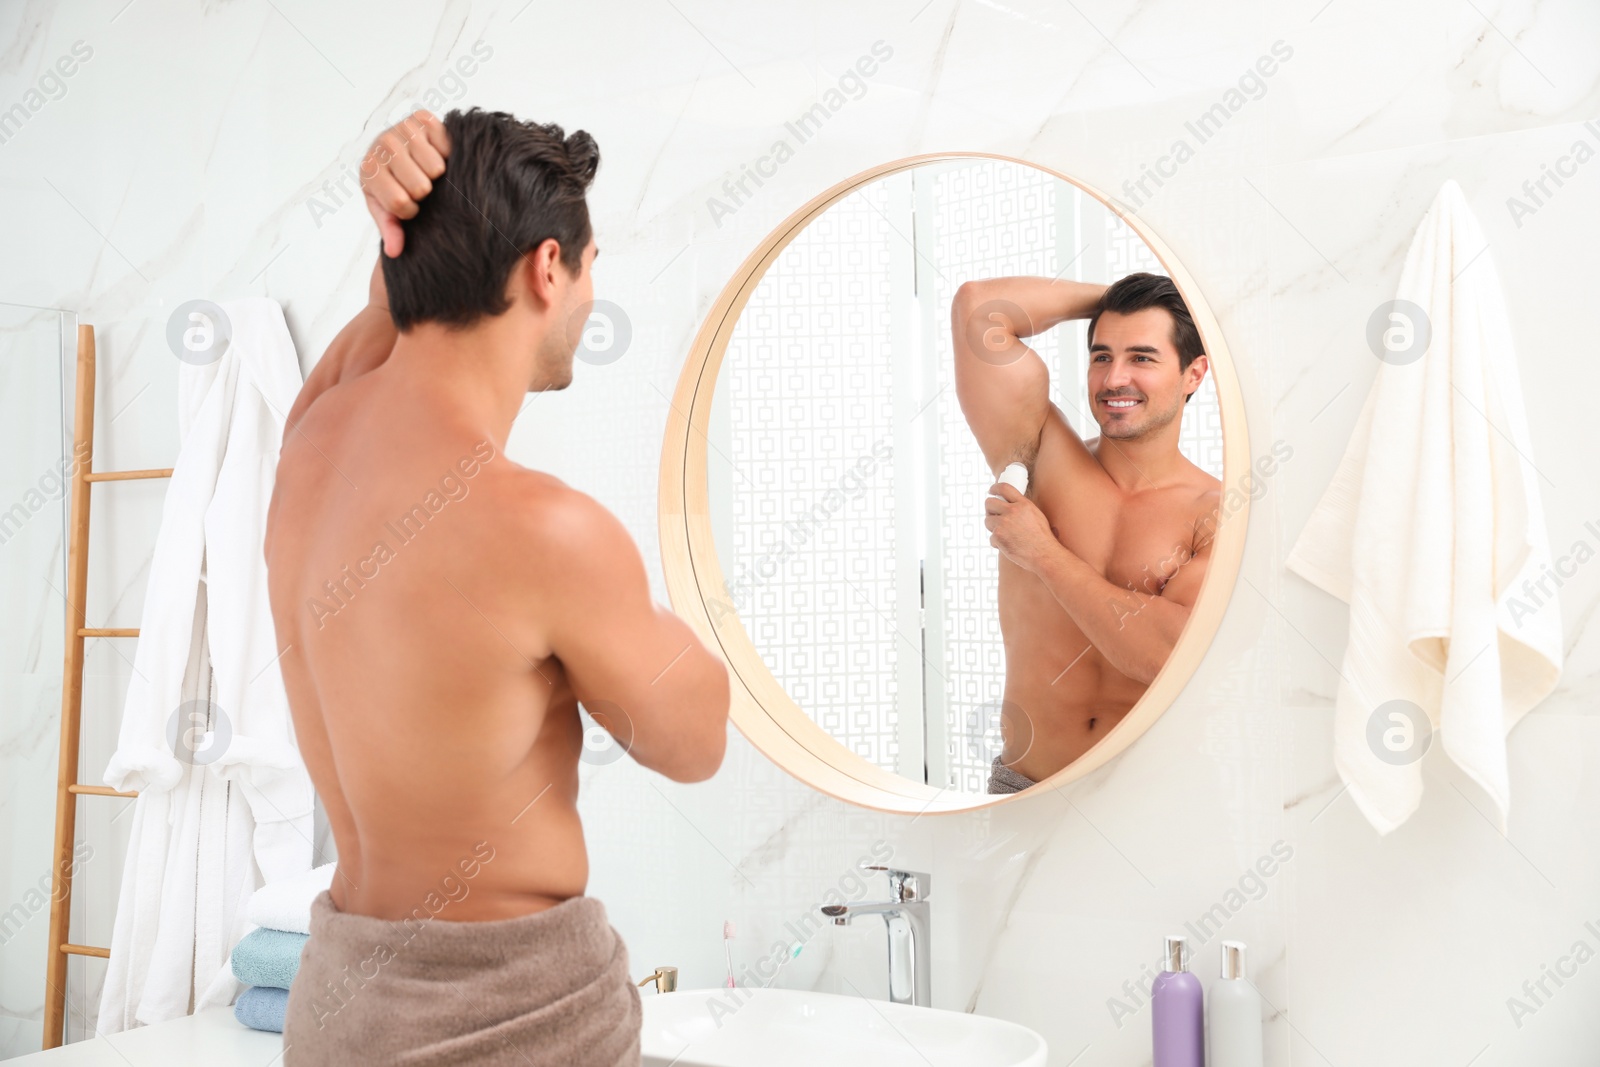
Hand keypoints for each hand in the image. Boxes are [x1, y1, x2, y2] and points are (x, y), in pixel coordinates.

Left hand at [360, 111, 450, 256]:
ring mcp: (404, 129)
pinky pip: (448, 147)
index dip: (409, 211)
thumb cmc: (390, 182)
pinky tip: (435, 154)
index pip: (399, 202)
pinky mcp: (424, 118)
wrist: (395, 148)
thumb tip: (395, 251)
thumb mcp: (384, 208)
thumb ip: (390, 228)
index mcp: (369, 168)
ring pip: (436, 168)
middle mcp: (383, 144)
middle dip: (423, 192)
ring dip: (436, 174)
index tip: (408, 204)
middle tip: (419, 185)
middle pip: (420, 186)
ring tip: (426, 170)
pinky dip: (446, 155)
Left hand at [985, 482, 1058, 571]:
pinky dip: (997, 543)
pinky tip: (1008, 545)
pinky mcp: (998, 536)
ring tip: (1004, 534)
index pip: (1004, 488)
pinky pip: (991, 537)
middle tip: (993, 515)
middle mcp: (1012, 511)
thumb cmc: (1042, 538)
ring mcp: (1003, 523)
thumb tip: (1009, 504)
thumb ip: (1022, 508)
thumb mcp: (1036, 515)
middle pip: (989, 503)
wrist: (1044, 554)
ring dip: (992, 527)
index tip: (991, 491)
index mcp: (1023, 504)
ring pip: (987, 520)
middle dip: (989, 509)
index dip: (994, 488)